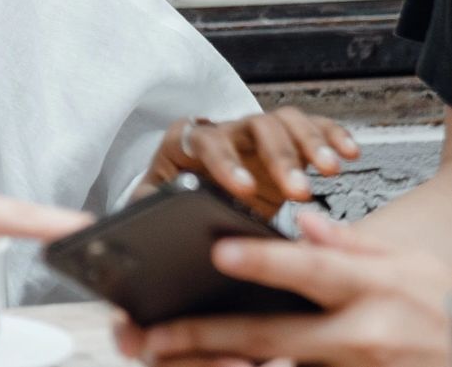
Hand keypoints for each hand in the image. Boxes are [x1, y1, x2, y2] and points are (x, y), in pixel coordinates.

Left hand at [119, 211, 451, 366]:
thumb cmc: (440, 307)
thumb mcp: (406, 263)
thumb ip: (350, 243)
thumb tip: (304, 223)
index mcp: (374, 289)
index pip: (311, 271)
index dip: (265, 261)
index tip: (220, 251)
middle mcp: (361, 337)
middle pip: (273, 335)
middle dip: (207, 336)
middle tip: (153, 334)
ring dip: (219, 365)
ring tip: (165, 359)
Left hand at [139, 107, 359, 213]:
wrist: (193, 195)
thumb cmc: (172, 197)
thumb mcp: (154, 203)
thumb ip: (151, 203)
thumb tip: (154, 213)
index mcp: (188, 142)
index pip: (205, 142)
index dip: (225, 163)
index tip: (244, 190)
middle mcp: (225, 131)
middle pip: (254, 128)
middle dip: (279, 157)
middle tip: (299, 191)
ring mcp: (257, 134)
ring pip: (285, 122)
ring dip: (310, 142)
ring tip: (331, 169)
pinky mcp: (285, 141)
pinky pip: (312, 127)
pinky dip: (332, 135)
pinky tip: (349, 153)